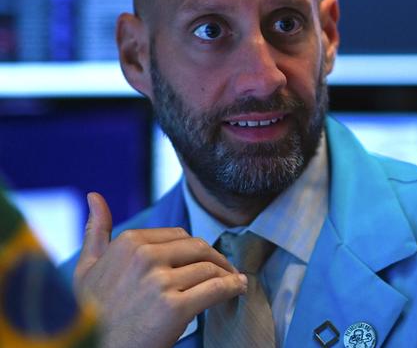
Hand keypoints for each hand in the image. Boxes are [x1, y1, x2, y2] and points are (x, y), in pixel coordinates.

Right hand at [73, 192, 246, 347]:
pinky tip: (238, 288)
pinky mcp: (174, 307)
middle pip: (198, 248)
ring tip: (235, 281)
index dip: (195, 248)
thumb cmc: (92, 314)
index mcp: (128, 242)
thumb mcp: (86, 268)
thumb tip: (94, 195)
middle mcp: (144, 256)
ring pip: (209, 268)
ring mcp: (159, 282)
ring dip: (227, 274)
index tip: (204, 259)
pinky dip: (232, 287)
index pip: (178, 235)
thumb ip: (96, 231)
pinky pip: (215, 289)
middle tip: (227, 269)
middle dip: (216, 259)